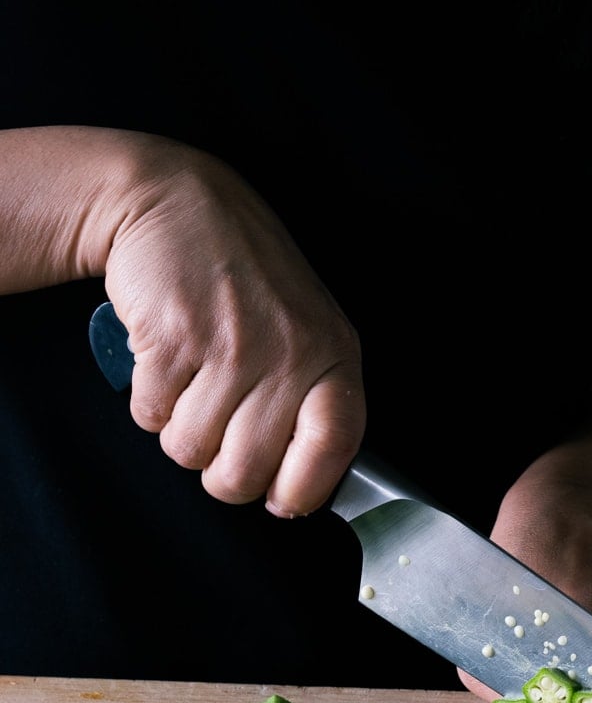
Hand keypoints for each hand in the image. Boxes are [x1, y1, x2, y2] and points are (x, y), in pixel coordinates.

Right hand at [103, 136, 364, 513]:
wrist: (175, 202)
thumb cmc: (244, 276)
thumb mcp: (305, 328)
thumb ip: (311, 398)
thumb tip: (299, 490)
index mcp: (332, 354)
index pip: (333, 449)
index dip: (303, 491)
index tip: (283, 500)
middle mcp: (288, 353)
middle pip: (245, 473)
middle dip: (221, 471)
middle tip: (218, 433)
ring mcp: (230, 346)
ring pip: (189, 452)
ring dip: (179, 429)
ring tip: (192, 380)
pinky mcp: (172, 340)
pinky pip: (151, 417)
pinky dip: (148, 400)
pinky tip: (165, 359)